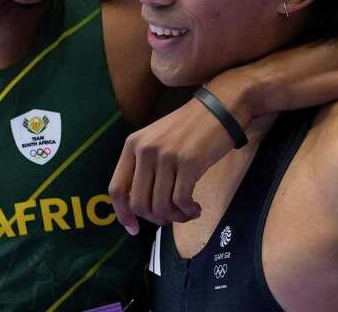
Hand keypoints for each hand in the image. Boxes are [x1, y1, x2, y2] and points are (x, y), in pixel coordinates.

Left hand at [108, 86, 249, 233]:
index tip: (134, 230)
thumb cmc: (190, 128)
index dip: (123, 214)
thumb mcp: (157, 140)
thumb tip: (140, 207)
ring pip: (161, 206)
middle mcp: (145, 150)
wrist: (220, 107)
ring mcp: (166, 156)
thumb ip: (144, 167)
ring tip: (187, 212)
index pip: (116, 189)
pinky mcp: (188, 163)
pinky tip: (196, 208)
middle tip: (172, 217)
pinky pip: (181, 201)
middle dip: (156, 218)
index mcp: (132, 145)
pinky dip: (188, 212)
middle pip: (139, 204)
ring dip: (175, 217)